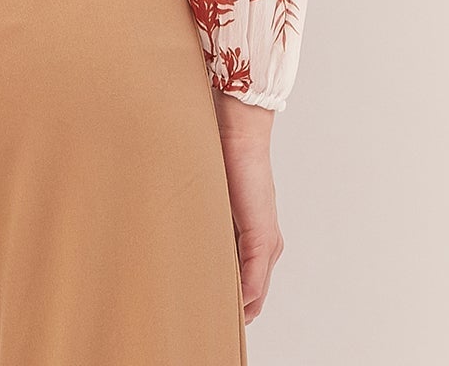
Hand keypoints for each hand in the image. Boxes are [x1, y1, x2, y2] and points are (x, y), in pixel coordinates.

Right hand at [211, 90, 284, 323]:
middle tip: (205, 317)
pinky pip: (254, 281)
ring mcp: (268, 243)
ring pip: (255, 292)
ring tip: (208, 313)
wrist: (238, 131)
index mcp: (255, 236)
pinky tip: (226, 305)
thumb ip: (205, 218)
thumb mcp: (212, 196)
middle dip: (232, 308)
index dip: (230, 299)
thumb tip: (180, 236)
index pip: (247, 283)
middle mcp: (268, 245)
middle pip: (254, 294)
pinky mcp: (263, 238)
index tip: (206, 307)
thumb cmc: (222, 156)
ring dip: (235, 305)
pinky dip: (242, 297)